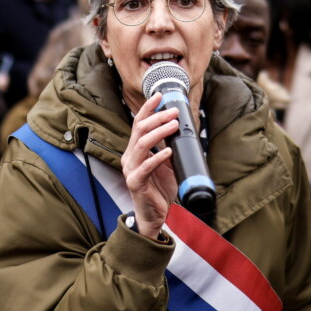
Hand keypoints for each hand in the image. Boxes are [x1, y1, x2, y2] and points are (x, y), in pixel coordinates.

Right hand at [120, 93, 178, 239]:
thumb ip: (169, 147)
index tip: (159, 96)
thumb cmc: (159, 189)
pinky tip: (168, 151)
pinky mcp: (135, 183)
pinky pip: (145, 167)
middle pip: (140, 130)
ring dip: (159, 132)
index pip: (138, 123)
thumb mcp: (167, 164)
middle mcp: (130, 157)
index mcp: (135, 150)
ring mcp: (130, 170)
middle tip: (174, 112)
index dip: (148, 108)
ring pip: (141, 144)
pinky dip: (157, 157)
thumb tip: (181, 129)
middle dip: (157, 117)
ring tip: (173, 125)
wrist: (154, 215)